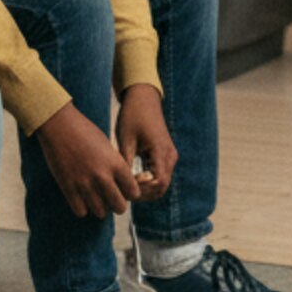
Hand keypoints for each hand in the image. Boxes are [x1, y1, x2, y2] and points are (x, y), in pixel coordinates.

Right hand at [32, 102, 139, 218]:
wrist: (59, 124)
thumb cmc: (84, 131)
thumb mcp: (107, 147)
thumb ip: (116, 167)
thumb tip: (121, 186)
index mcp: (116, 164)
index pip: (133, 192)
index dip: (129, 192)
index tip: (123, 189)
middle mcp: (102, 176)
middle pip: (120, 207)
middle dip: (116, 204)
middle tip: (110, 197)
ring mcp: (84, 183)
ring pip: (100, 213)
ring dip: (99, 207)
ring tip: (94, 196)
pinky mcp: (68, 187)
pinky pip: (81, 212)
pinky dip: (82, 207)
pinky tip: (80, 197)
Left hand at [114, 83, 175, 200]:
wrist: (143, 98)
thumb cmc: (132, 116)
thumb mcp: (125, 139)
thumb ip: (126, 163)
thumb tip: (121, 185)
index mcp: (161, 152)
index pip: (158, 183)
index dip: (142, 191)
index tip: (125, 187)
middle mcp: (170, 156)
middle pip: (161, 187)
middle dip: (143, 193)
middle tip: (123, 190)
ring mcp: (169, 156)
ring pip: (161, 183)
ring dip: (145, 188)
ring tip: (125, 184)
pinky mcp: (165, 155)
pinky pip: (160, 175)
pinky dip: (148, 181)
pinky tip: (131, 177)